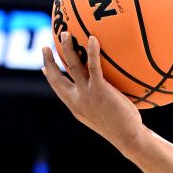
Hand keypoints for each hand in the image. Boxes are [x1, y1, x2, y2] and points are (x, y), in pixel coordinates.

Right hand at [41, 30, 144, 154]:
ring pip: (72, 66)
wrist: (129, 138)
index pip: (59, 90)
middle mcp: (77, 100)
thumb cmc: (123, 130)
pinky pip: (93, 66)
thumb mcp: (105, 118)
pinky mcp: (99, 90)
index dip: (50, 78)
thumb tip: (110, 95)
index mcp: (76, 107)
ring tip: (66, 34)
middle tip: (46, 47)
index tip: (43, 68)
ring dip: (67, 48)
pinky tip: (93, 39)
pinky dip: (92, 51)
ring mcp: (86, 94)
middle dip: (49, 61)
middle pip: (57, 77)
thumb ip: (100, 104)